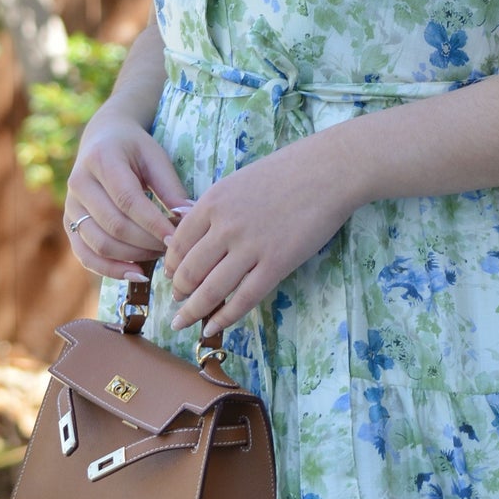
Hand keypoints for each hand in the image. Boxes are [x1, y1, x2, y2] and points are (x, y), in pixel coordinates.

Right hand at [63, 112, 190, 280]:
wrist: (101, 140)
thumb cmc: (134, 149)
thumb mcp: (155, 157)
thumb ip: (170, 188)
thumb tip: (188, 218)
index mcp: (101, 159)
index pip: (128, 200)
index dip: (153, 224)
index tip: (177, 238)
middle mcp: (79, 183)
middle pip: (113, 225)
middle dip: (147, 243)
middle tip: (172, 249)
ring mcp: (70, 205)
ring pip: (99, 244)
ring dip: (133, 257)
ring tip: (159, 256)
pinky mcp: (69, 223)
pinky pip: (86, 255)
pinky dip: (111, 270)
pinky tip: (137, 273)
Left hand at [163, 134, 356, 342]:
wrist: (327, 171)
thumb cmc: (285, 172)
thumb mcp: (237, 181)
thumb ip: (213, 207)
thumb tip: (183, 223)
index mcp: (212, 202)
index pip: (178, 244)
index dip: (170, 266)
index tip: (170, 277)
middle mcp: (225, 226)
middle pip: (189, 271)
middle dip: (178, 292)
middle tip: (177, 302)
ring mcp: (251, 247)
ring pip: (211, 290)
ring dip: (193, 311)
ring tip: (185, 322)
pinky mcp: (276, 264)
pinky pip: (244, 299)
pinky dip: (224, 317)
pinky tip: (213, 327)